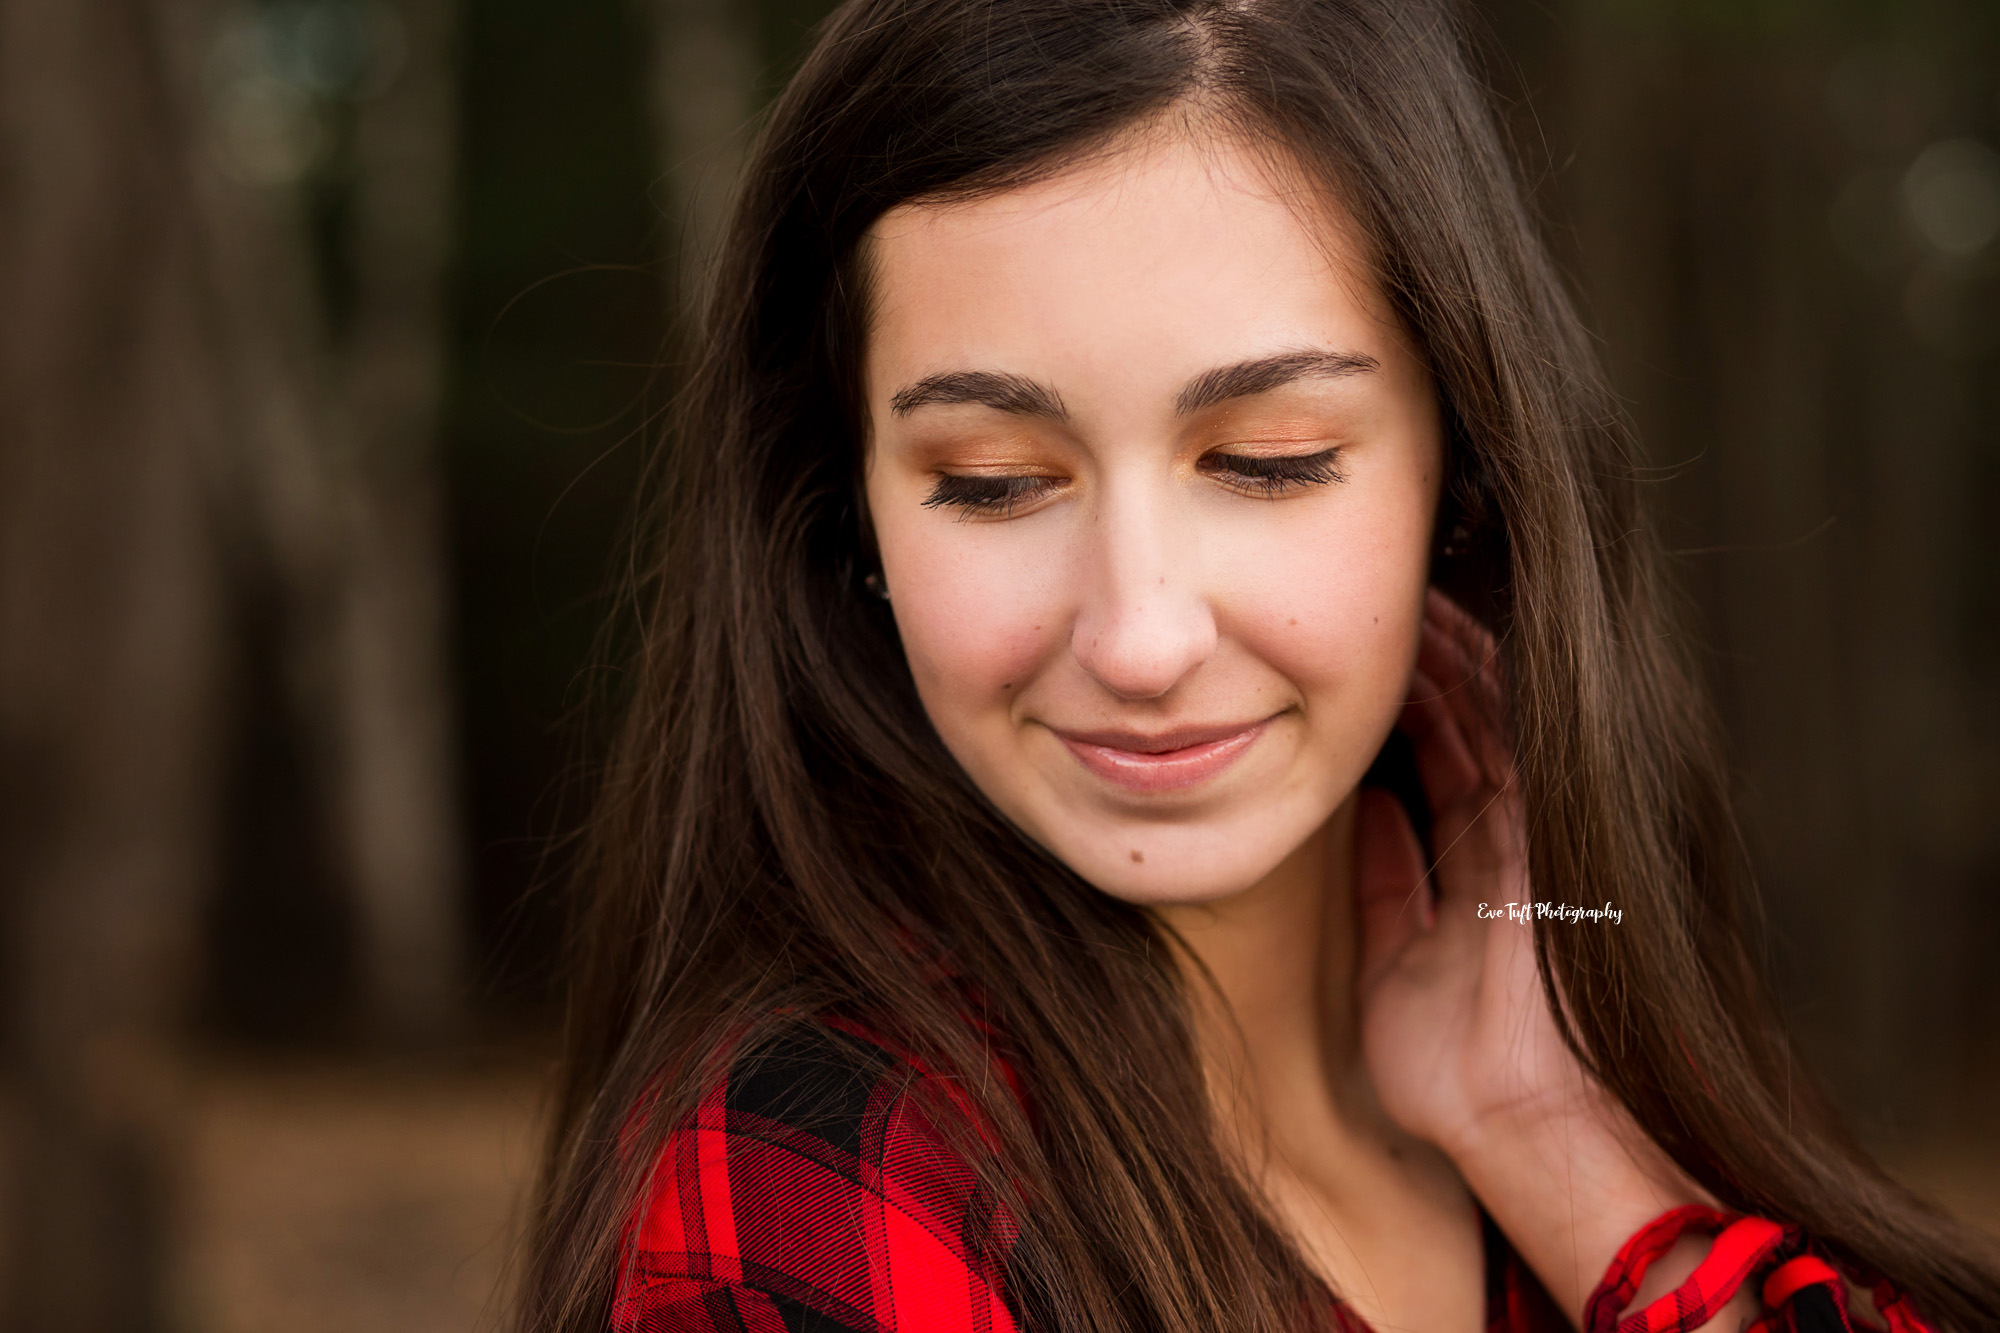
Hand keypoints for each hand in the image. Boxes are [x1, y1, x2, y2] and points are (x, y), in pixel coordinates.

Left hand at [1353, 587, 1577, 1152]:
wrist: (1521, 1122)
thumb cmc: (1459, 1073)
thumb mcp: (1397, 968)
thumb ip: (1388, 890)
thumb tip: (1364, 817)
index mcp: (1480, 875)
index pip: (1448, 768)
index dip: (1416, 712)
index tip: (1374, 665)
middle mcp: (1513, 845)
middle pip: (1474, 730)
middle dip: (1438, 668)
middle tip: (1400, 604)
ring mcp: (1538, 839)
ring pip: (1496, 724)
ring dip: (1457, 664)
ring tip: (1420, 604)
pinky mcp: (1552, 839)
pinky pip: (1516, 745)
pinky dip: (1489, 691)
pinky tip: (1459, 639)